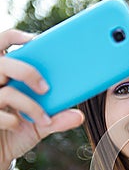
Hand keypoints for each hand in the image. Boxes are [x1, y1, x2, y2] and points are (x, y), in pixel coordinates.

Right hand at [0, 29, 83, 169]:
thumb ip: (56, 119)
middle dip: (27, 72)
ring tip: (43, 118)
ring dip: (30, 105)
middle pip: (4, 64)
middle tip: (45, 87)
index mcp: (5, 75)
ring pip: (7, 92)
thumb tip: (79, 116)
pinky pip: (0, 115)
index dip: (13, 37)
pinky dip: (14, 121)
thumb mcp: (40, 125)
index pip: (2, 45)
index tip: (33, 39)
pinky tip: (18, 126)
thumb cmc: (16, 133)